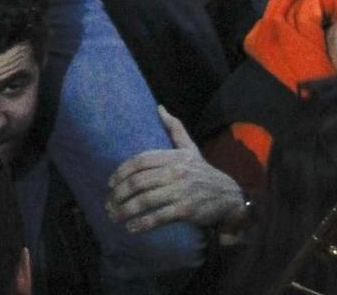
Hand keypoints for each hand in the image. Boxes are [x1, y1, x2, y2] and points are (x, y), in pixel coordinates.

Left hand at [106, 112, 247, 231]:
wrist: (228, 195)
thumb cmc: (203, 172)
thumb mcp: (190, 147)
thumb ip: (175, 128)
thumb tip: (159, 107)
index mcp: (173, 156)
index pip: (141, 160)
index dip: (122, 171)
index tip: (110, 182)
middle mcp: (175, 172)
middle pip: (139, 181)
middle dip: (120, 193)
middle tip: (108, 202)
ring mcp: (180, 192)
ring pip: (146, 201)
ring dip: (126, 210)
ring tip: (113, 216)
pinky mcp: (185, 210)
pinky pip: (159, 217)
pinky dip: (142, 223)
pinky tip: (131, 227)